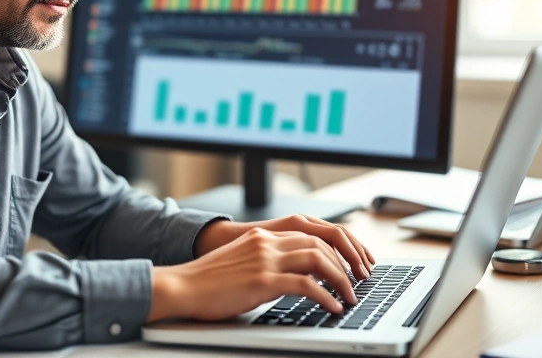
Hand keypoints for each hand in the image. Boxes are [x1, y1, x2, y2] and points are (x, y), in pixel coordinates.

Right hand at [150, 226, 358, 322]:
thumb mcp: (242, 262)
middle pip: (321, 243)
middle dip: (346, 263)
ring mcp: (265, 260)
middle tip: (358, 282)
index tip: (351, 266)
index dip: (337, 250)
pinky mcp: (262, 280)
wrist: (182, 287)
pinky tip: (332, 306)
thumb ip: (267, 262)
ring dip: (341, 279)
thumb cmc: (208, 281)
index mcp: (263, 235)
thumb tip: (296, 278)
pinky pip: (306, 285)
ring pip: (319, 259)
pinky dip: (326, 296)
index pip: (312, 234)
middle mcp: (267, 242)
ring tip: (349, 296)